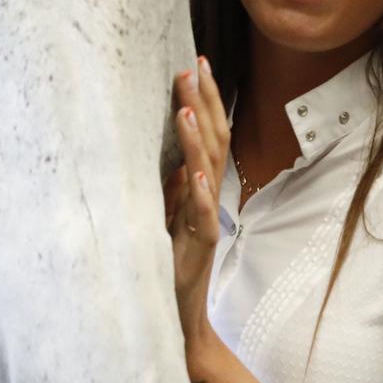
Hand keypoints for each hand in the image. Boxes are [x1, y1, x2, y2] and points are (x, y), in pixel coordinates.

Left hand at [164, 56, 228, 357]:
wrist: (181, 317)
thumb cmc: (171, 268)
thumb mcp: (166, 219)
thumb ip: (172, 191)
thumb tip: (174, 160)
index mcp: (201, 189)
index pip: (210, 134)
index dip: (205, 99)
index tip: (195, 64)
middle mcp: (208, 199)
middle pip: (216, 140)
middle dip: (205, 102)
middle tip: (193, 66)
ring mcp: (206, 220)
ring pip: (210, 170)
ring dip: (199, 136)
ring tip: (186, 105)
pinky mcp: (198, 245)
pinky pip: (202, 214)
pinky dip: (199, 190)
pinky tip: (194, 169)